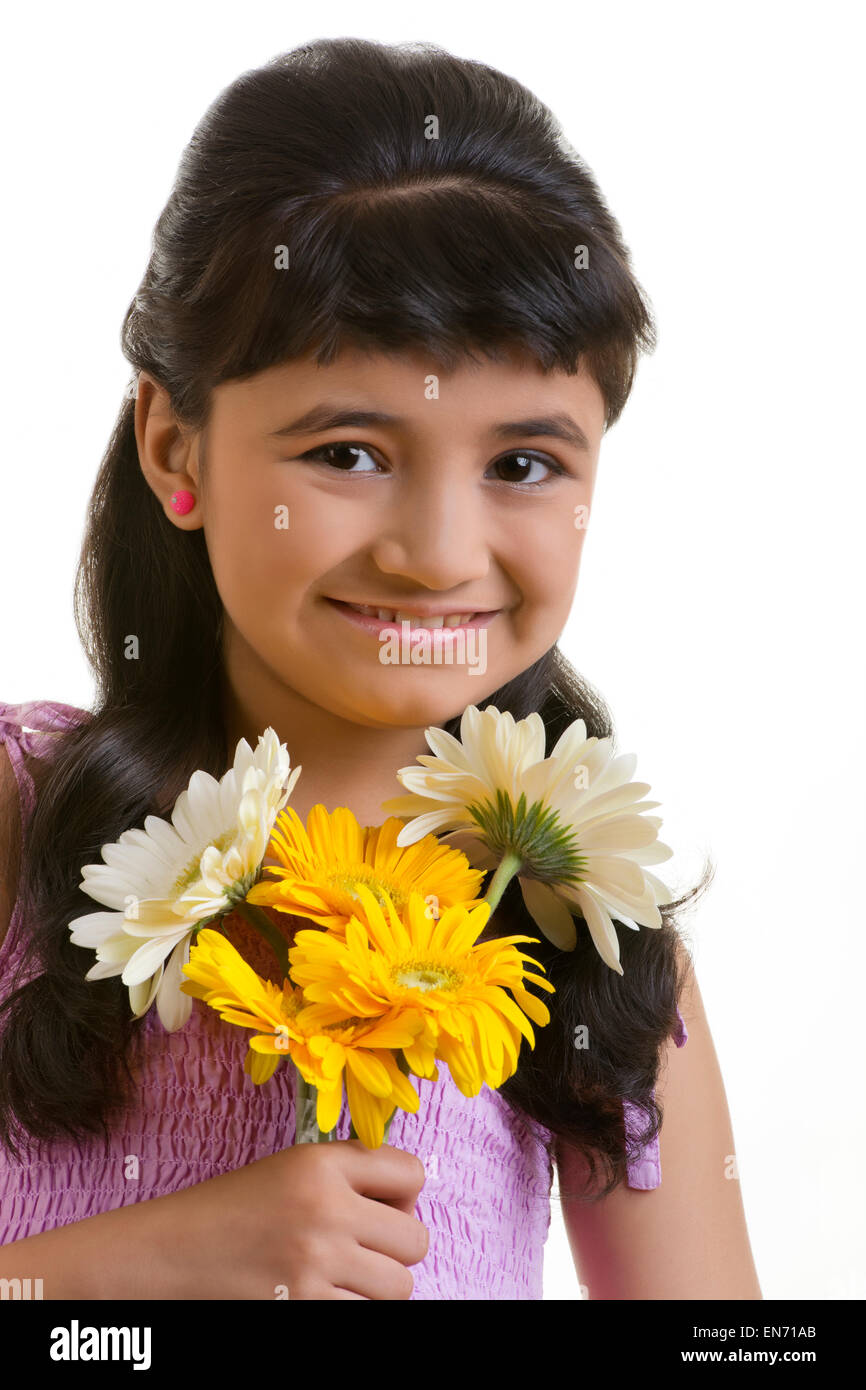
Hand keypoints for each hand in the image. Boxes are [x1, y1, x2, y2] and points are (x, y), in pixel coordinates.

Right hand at [159, 1138, 428, 1299]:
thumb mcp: (291, 1169)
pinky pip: (367, 1316)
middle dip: (395, 1249)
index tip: (380, 1209)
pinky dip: (353, 1309)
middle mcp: (325, 1209)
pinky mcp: (304, 1310)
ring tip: (341, 1278)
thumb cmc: (234, 1210)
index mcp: (322, 1164)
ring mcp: (316, 1264)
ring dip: (377, 1288)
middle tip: (361, 1251)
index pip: (413, 1172)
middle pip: (415, 1239)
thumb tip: (409, 1207)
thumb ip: (351, 1176)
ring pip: (400, 1287)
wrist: (169, 1254)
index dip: (404, 1196)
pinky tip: (323, 1297)